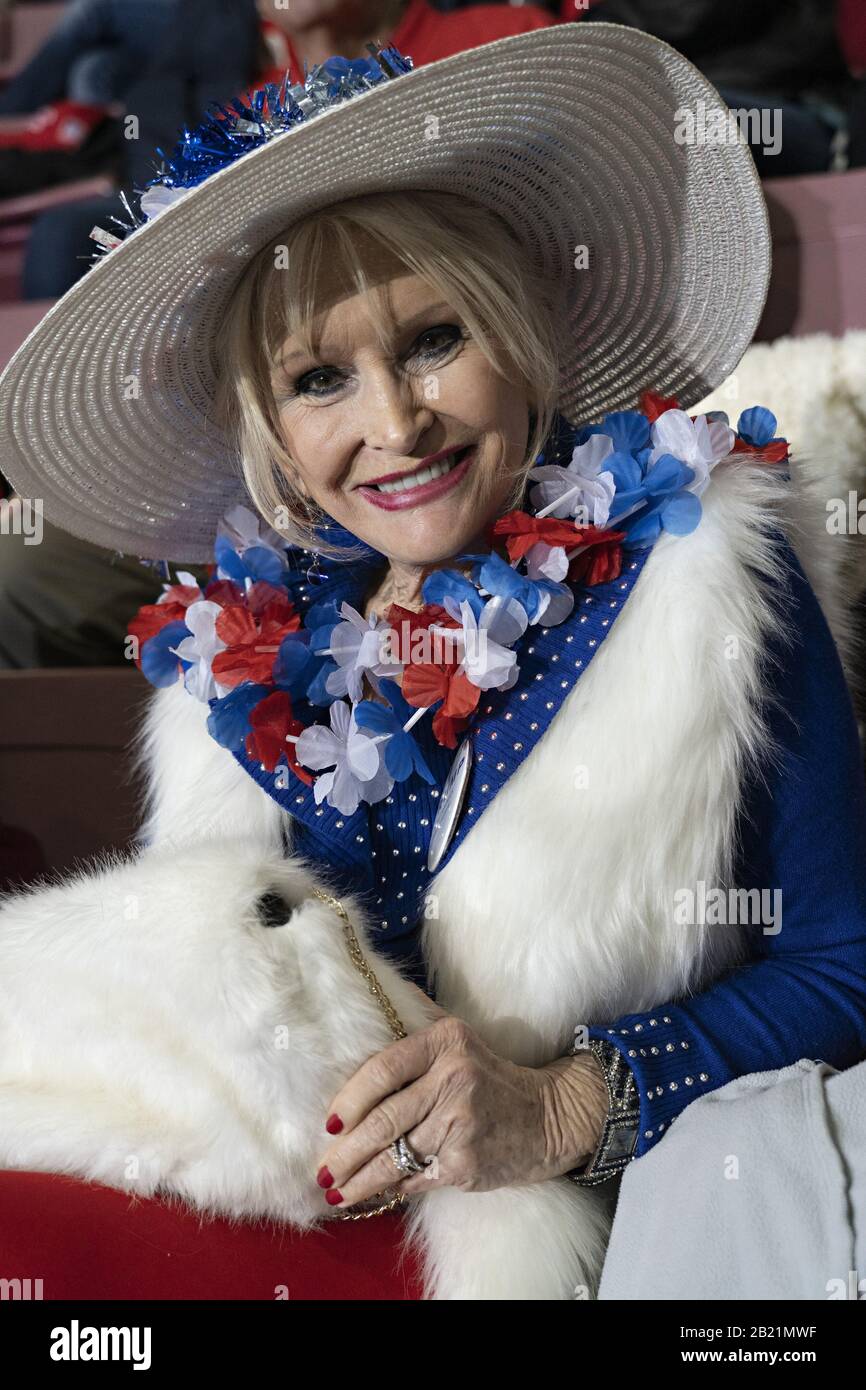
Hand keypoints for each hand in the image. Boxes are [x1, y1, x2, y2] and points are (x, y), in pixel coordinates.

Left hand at [314, 995, 609, 1208]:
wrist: (548, 1117)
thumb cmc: (492, 1078)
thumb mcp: (461, 1038)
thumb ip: (420, 1018)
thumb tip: (378, 994)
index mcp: (445, 1043)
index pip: (383, 1069)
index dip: (349, 1099)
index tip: (329, 1124)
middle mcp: (453, 1080)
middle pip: (383, 1120)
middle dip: (345, 1151)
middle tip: (322, 1169)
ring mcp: (460, 1124)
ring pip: (394, 1156)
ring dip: (359, 1180)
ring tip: (335, 1191)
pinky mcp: (465, 1163)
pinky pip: (415, 1178)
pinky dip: (390, 1190)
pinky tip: (371, 1197)